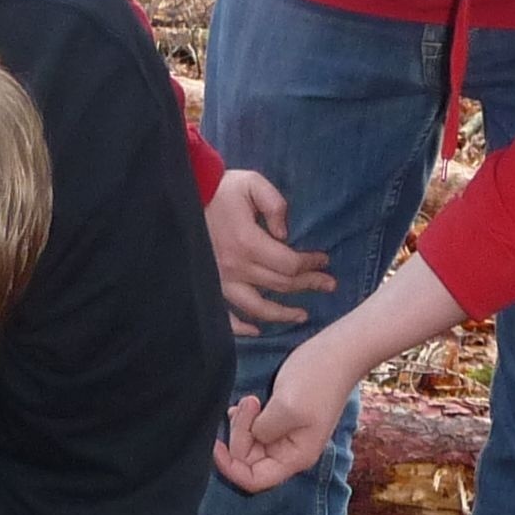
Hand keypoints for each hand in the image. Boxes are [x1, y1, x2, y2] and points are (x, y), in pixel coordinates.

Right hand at [207, 168, 332, 336]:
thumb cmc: (222, 189)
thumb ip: (275, 205)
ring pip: (257, 307)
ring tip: (302, 315)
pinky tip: (257, 330)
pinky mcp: (211, 284)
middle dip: (308, 284)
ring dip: (282, 314)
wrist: (186, 195)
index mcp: (248, 242)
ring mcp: (221, 280)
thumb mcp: (253, 184)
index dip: (311, 264)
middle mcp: (235, 267)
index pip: (289, 264)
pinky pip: (226, 314)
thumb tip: (285, 234)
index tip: (324, 260)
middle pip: (280, 285)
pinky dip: (240, 327)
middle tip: (329, 285)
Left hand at [214, 331, 366, 494]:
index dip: (231, 467)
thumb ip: (262, 430)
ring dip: (242, 423)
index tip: (216, 442)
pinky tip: (248, 401)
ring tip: (250, 398)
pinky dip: (246, 418)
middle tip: (246, 404)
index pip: (254, 480)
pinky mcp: (283, 419)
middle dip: (239, 435)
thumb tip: (253, 436)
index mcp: (295, 457)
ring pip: (250, 444)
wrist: (340, 351)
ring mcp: (287, 436)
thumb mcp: (285, 407)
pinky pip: (256, 429)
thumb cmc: (316, 378)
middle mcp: (290, 452)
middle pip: (249, 461)